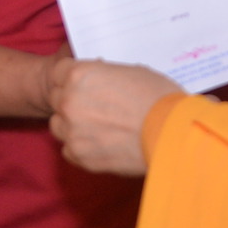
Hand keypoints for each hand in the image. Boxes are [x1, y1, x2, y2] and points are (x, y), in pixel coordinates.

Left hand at [48, 59, 181, 175]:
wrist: (171, 134)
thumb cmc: (158, 98)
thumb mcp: (131, 72)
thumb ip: (105, 75)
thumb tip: (100, 79)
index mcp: (80, 75)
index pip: (59, 72)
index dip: (72, 77)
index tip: (84, 83)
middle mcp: (69, 101)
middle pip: (57, 98)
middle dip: (72, 100)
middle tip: (96, 106)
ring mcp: (72, 131)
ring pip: (58, 125)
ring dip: (72, 124)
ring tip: (98, 126)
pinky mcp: (79, 156)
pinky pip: (69, 149)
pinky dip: (81, 146)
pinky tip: (102, 142)